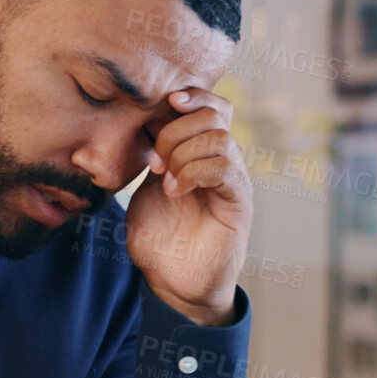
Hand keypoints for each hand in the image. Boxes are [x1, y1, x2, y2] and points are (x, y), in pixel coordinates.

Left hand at [125, 87, 251, 325]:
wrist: (173, 281)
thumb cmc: (160, 236)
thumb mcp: (145, 186)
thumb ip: (149, 154)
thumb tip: (139, 119)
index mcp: (200, 151)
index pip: (209, 104)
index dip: (190, 95)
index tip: (164, 102)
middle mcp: (222, 160)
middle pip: (215, 113)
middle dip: (176, 129)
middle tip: (155, 161)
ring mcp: (233, 179)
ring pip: (219, 137)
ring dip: (182, 153)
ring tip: (164, 180)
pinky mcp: (237, 202)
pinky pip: (225, 167)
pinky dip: (193, 172)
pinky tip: (174, 190)